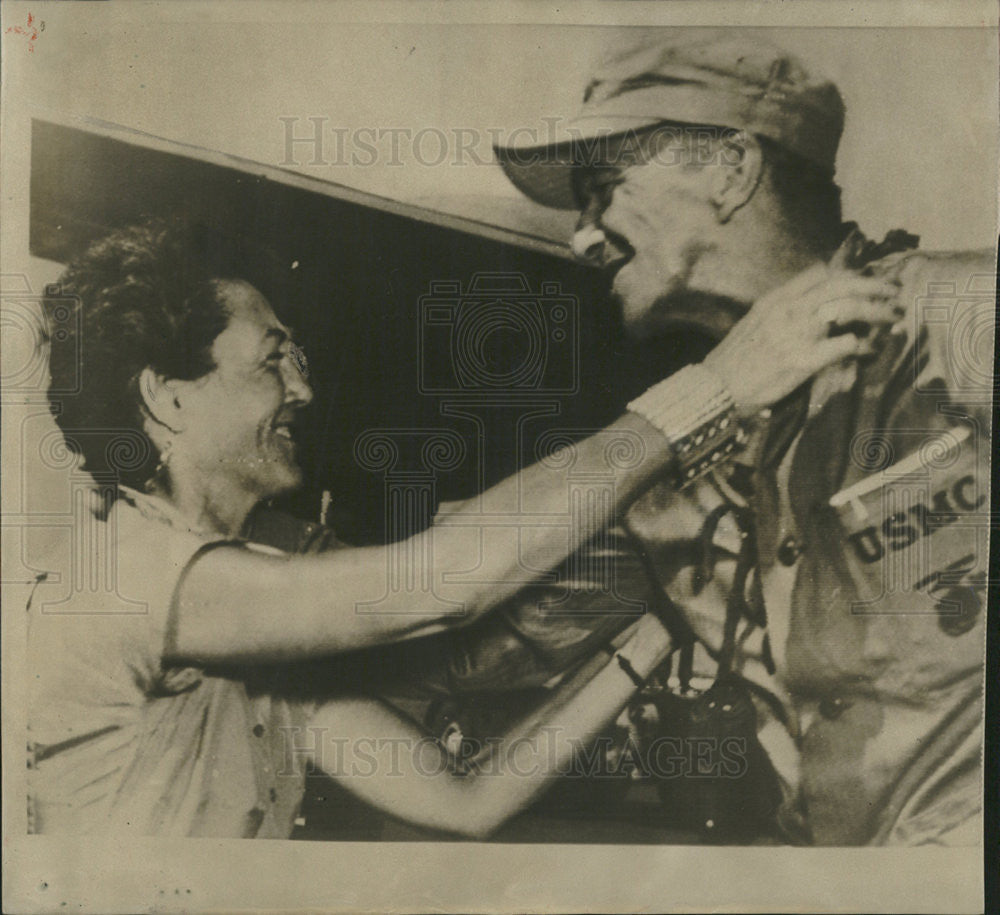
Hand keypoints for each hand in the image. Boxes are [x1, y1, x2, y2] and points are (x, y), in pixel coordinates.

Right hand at [702, 262, 901, 416]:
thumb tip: (806, 309)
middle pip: (841, 285)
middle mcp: (788, 311)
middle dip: (874, 286)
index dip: (846, 276)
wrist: (716, 390)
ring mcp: (797, 334)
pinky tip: (871, 350)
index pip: (819, 274)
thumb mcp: (752, 324)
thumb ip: (779, 312)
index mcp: (775, 300)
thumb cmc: (732, 362)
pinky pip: (847, 344)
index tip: (862, 283)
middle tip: (894, 292)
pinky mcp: (804, 360)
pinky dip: (864, 345)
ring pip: (850, 308)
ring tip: (893, 317)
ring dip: (878, 311)